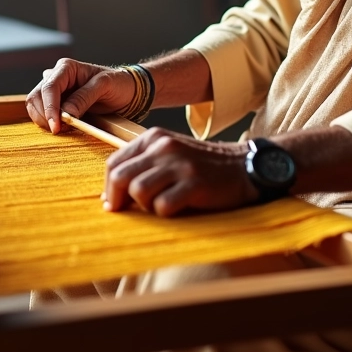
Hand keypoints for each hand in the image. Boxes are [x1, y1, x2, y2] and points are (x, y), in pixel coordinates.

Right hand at [26, 58, 137, 133]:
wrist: (125, 91)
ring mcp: (54, 91)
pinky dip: (47, 122)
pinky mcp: (55, 103)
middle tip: (60, 130)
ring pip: (35, 106)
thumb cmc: (117, 83)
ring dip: (44, 120)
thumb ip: (84, 97)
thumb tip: (65, 113)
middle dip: (44, 115)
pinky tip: (62, 127)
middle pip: (36, 97)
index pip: (50, 87)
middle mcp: (56, 77)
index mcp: (66, 68)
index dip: (50, 108)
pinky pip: (41, 113)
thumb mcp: (105, 86)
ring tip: (63, 128)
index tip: (56, 126)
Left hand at [103, 128, 258, 216]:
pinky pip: (163, 205)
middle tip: (127, 212)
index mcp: (154, 138)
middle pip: (121, 177)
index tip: (113, 203)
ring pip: (138, 191)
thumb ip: (143, 165)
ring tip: (158, 206)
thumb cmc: (201, 166)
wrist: (242, 167)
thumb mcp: (169, 154)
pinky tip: (176, 209)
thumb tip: (111, 194)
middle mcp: (164, 147)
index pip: (114, 163)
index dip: (109, 187)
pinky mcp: (195, 183)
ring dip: (144, 206)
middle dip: (119, 200)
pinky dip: (165, 213)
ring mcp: (180, 164)